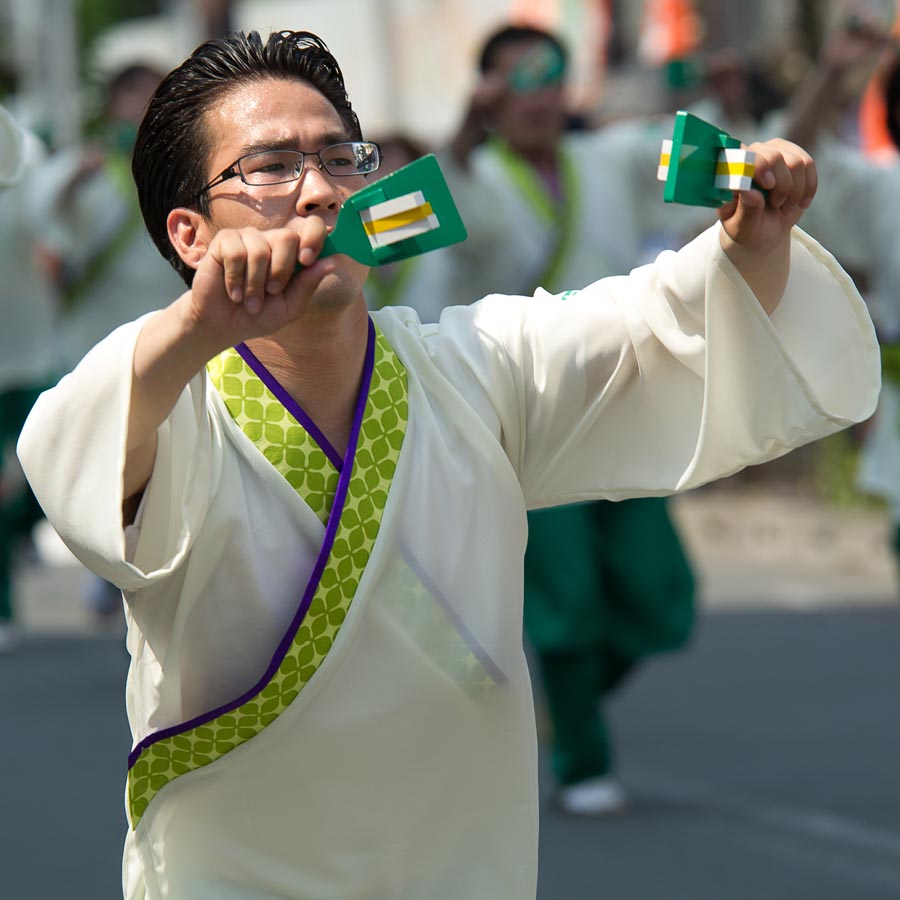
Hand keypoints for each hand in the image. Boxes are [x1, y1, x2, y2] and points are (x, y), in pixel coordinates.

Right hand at [179, 217, 337, 351]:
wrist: (224, 324)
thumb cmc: (259, 315)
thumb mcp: (290, 306)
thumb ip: (308, 284)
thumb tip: (332, 263)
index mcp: (293, 254)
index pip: (312, 227)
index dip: (313, 238)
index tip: (307, 260)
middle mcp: (272, 241)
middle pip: (287, 237)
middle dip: (281, 271)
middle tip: (272, 292)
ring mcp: (249, 238)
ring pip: (261, 250)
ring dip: (255, 284)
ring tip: (250, 301)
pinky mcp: (225, 241)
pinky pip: (236, 253)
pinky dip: (235, 279)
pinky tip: (233, 292)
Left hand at [717, 139, 816, 253]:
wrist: (766, 229)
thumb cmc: (749, 228)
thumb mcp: (743, 229)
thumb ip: (745, 212)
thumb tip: (748, 192)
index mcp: (729, 173)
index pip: (740, 156)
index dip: (758, 165)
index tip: (768, 185)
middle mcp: (750, 156)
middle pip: (773, 156)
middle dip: (782, 186)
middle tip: (777, 204)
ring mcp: (772, 152)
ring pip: (795, 162)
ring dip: (795, 190)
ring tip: (785, 207)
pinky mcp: (792, 155)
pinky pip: (808, 164)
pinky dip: (808, 187)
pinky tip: (800, 202)